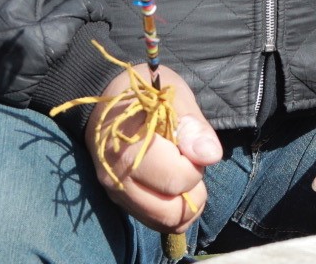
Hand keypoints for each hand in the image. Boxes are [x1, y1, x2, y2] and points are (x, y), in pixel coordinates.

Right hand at [82, 64, 221, 232]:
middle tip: (191, 164)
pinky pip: (152, 220)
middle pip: (171, 212)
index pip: (178, 179)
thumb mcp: (174, 95)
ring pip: (163, 222)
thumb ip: (193, 127)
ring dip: (182, 204)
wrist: (104, 97)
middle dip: (192, 191)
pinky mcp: (118, 201)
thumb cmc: (144, 94)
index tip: (191, 144)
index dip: (196, 164)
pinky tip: (172, 186)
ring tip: (182, 174)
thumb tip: (211, 156)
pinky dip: (169, 210)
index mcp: (132, 150)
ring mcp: (116, 193)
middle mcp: (118, 179)